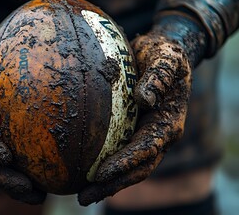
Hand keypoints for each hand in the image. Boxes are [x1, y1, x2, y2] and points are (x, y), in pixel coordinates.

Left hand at [78, 33, 191, 205]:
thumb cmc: (165, 54)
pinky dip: (104, 166)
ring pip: (128, 167)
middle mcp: (158, 135)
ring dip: (106, 183)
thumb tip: (145, 99)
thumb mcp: (167, 57)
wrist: (162, 54)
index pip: (146, 149)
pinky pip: (118, 152)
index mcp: (168, 123)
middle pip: (137, 168)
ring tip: (82, 195)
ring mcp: (145, 135)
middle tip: (85, 197)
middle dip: (112, 184)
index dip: (125, 163)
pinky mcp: (133, 131)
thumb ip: (160, 76)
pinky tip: (83, 172)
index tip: (102, 173)